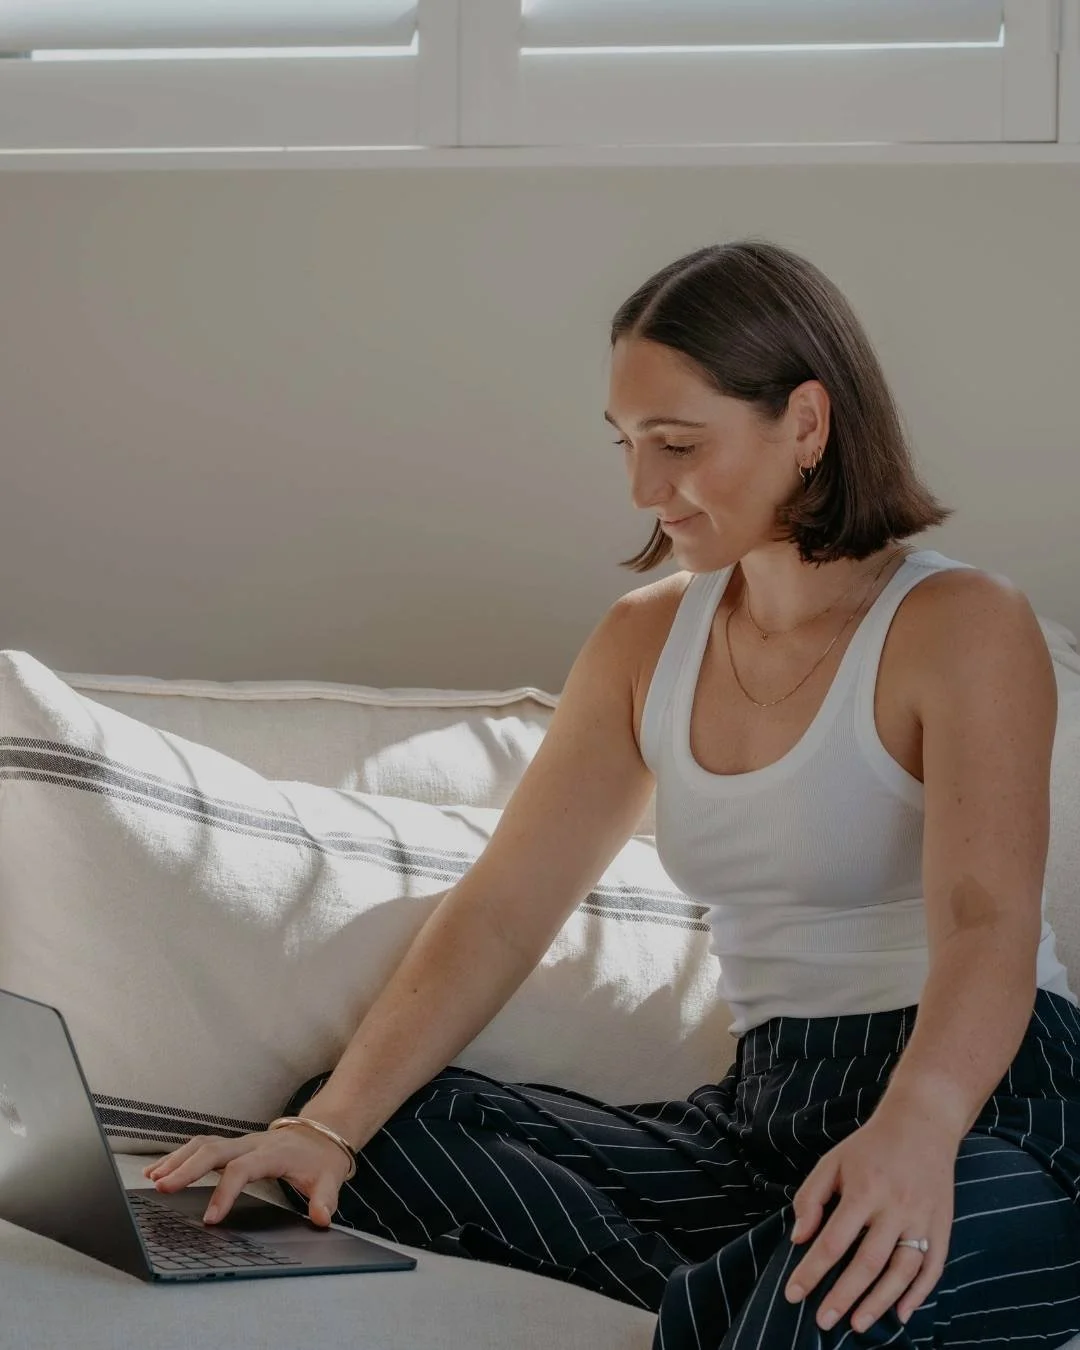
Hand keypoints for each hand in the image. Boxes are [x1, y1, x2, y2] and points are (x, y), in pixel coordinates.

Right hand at [141, 1106, 356, 1227]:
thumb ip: (326, 1199)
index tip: (210, 1219)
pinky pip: (200, 1146)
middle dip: (187, 1168)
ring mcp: (240, 1142)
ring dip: (177, 1160)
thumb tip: (322, 1218)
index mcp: (273, 1153)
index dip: (225, 1192)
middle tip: (163, 1188)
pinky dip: (178, 1156)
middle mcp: (251, 1144)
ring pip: (202, 1144)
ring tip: (153, 1179)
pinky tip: (158, 1170)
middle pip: (213, 1150)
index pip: (243, 1169)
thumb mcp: (330, 1178)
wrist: (321, 1134)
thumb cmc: (320, 1159)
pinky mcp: (232, 1145)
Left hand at [783, 1104, 956, 1333]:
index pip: (832, 1241)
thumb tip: (799, 1239)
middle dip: (844, 1296)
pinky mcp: (943, 1225)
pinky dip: (919, 1294)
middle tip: (824, 1322)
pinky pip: (933, 1267)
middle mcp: (894, 1207)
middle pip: (867, 1262)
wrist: (922, 1124)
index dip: (812, 1271)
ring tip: (858, 1324)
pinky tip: (901, 1313)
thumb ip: (811, 1198)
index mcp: (863, 1189)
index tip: (794, 1295)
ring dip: (879, 1302)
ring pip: (901, 1271)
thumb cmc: (870, 1146)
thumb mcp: (832, 1161)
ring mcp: (922, 1218)